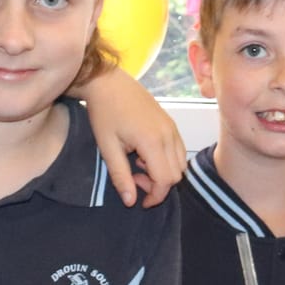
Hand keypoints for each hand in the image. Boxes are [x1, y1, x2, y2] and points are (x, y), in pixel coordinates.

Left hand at [83, 65, 186, 206]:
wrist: (108, 82)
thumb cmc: (104, 113)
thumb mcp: (107, 147)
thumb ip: (120, 176)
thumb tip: (130, 201)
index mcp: (152, 141)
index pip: (165, 180)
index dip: (155, 196)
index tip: (140, 201)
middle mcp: (168, 135)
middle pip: (176, 175)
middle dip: (158, 185)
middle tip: (134, 179)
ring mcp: (172, 128)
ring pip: (180, 164)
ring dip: (163, 173)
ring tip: (139, 166)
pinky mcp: (171, 124)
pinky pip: (179, 151)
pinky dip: (167, 161)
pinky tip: (145, 154)